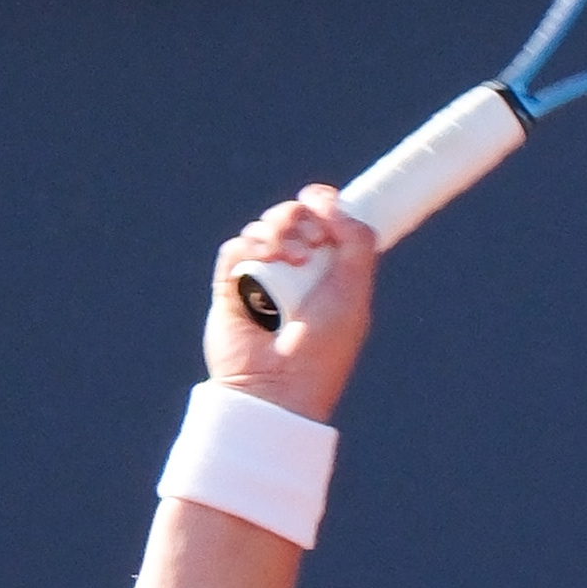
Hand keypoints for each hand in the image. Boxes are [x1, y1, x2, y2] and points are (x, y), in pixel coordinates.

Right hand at [200, 187, 376, 421]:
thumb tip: (329, 201)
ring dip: (279, 230)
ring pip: (261, 228)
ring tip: (295, 259)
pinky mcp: (229, 289)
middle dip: (299, 216)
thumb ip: (357, 241)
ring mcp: (259, 280)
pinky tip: (268, 260)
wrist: (281, 387)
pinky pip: (236, 248)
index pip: (319, 220)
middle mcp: (291, 272)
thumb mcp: (354, 292)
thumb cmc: (323, 349)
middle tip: (314, 242)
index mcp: (325, 272)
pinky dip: (252, 246)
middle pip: (289, 216)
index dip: (320, 202)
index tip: (322, 199)